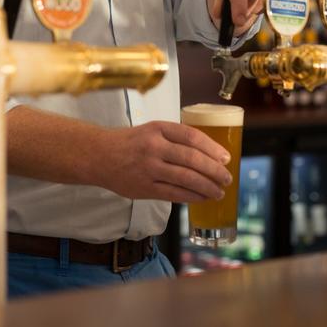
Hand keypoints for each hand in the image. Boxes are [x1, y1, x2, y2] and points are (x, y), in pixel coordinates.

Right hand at [98, 121, 233, 202]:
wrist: (99, 155)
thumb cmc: (130, 143)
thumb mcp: (151, 131)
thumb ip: (174, 139)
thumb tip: (209, 154)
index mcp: (158, 128)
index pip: (191, 136)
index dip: (212, 148)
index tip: (225, 158)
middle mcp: (154, 146)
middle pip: (192, 159)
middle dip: (214, 171)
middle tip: (227, 178)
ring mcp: (149, 168)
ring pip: (186, 178)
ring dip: (207, 187)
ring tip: (219, 192)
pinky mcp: (144, 187)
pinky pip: (174, 194)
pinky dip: (192, 197)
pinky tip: (202, 198)